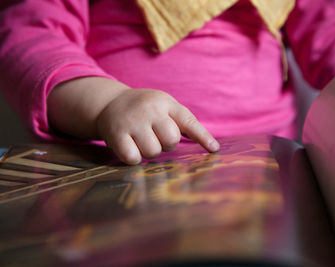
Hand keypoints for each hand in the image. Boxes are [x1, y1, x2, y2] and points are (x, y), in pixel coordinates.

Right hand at [48, 77, 218, 164]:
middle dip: (166, 144)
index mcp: (166, 103)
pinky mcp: (116, 135)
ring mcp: (132, 122)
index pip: (188, 121)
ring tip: (142, 139)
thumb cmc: (146, 109)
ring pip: (153, 152)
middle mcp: (150, 110)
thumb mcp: (165, 106)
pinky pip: (133, 158)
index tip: (214, 150)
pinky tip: (130, 146)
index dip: (203, 136)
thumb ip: (184, 122)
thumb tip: (212, 146)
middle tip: (157, 136)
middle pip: (171, 141)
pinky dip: (134, 157)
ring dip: (150, 151)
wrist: (110, 103)